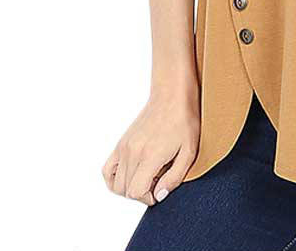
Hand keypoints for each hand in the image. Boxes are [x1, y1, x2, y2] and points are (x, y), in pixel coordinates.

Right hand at [102, 85, 200, 205]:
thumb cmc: (184, 121)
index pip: (136, 192)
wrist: (172, 96)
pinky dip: (114, 179)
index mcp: (149, 155)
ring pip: (115, 184)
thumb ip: (174, 178)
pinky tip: (131, 174)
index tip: (160, 189)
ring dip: (130, 188)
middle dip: (142, 194)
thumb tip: (158, 196)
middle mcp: (132, 152)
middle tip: (157, 181)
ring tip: (146, 177)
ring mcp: (124, 147)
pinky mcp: (120, 143)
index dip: (149, 198)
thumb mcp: (189, 152)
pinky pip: (107, 170)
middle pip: (126, 190)